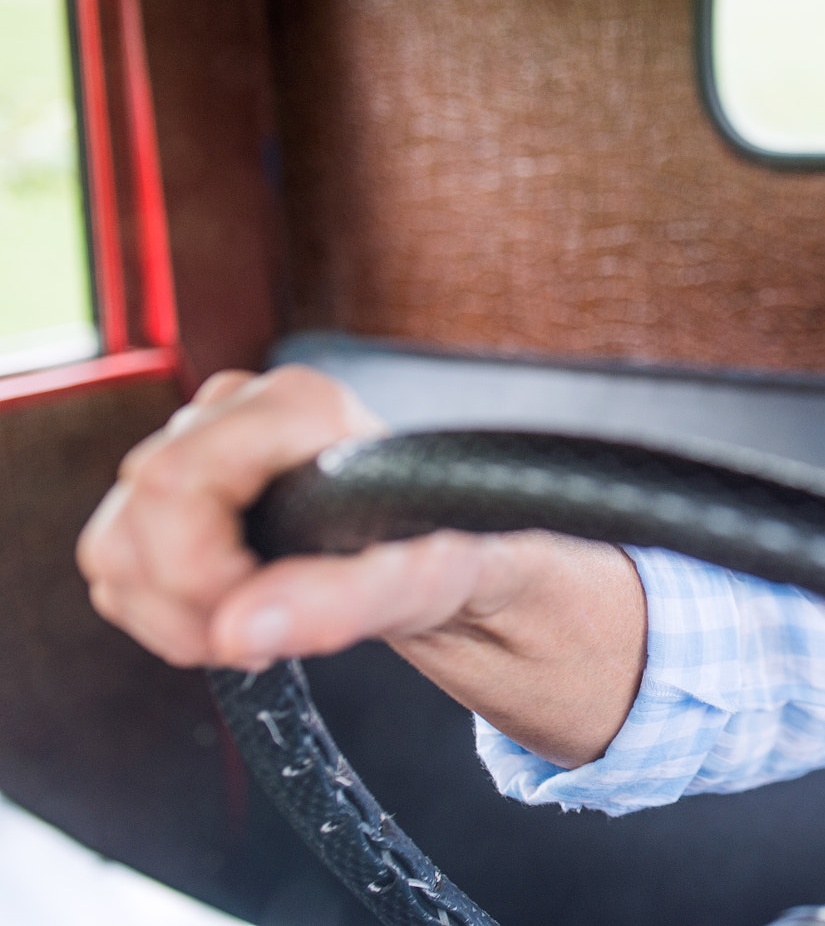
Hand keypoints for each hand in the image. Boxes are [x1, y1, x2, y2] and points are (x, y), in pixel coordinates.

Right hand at [78, 365, 646, 764]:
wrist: (485, 558)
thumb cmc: (480, 552)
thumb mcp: (446, 581)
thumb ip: (352, 597)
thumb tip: (242, 625)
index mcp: (309, 408)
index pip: (177, 478)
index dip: (194, 569)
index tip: (248, 627)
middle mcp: (247, 408)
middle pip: (140, 508)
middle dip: (184, 600)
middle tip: (259, 639)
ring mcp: (210, 445)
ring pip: (117, 536)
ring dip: (168, 610)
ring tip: (258, 629)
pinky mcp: (191, 490)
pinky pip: (119, 556)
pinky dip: (159, 608)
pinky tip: (235, 615)